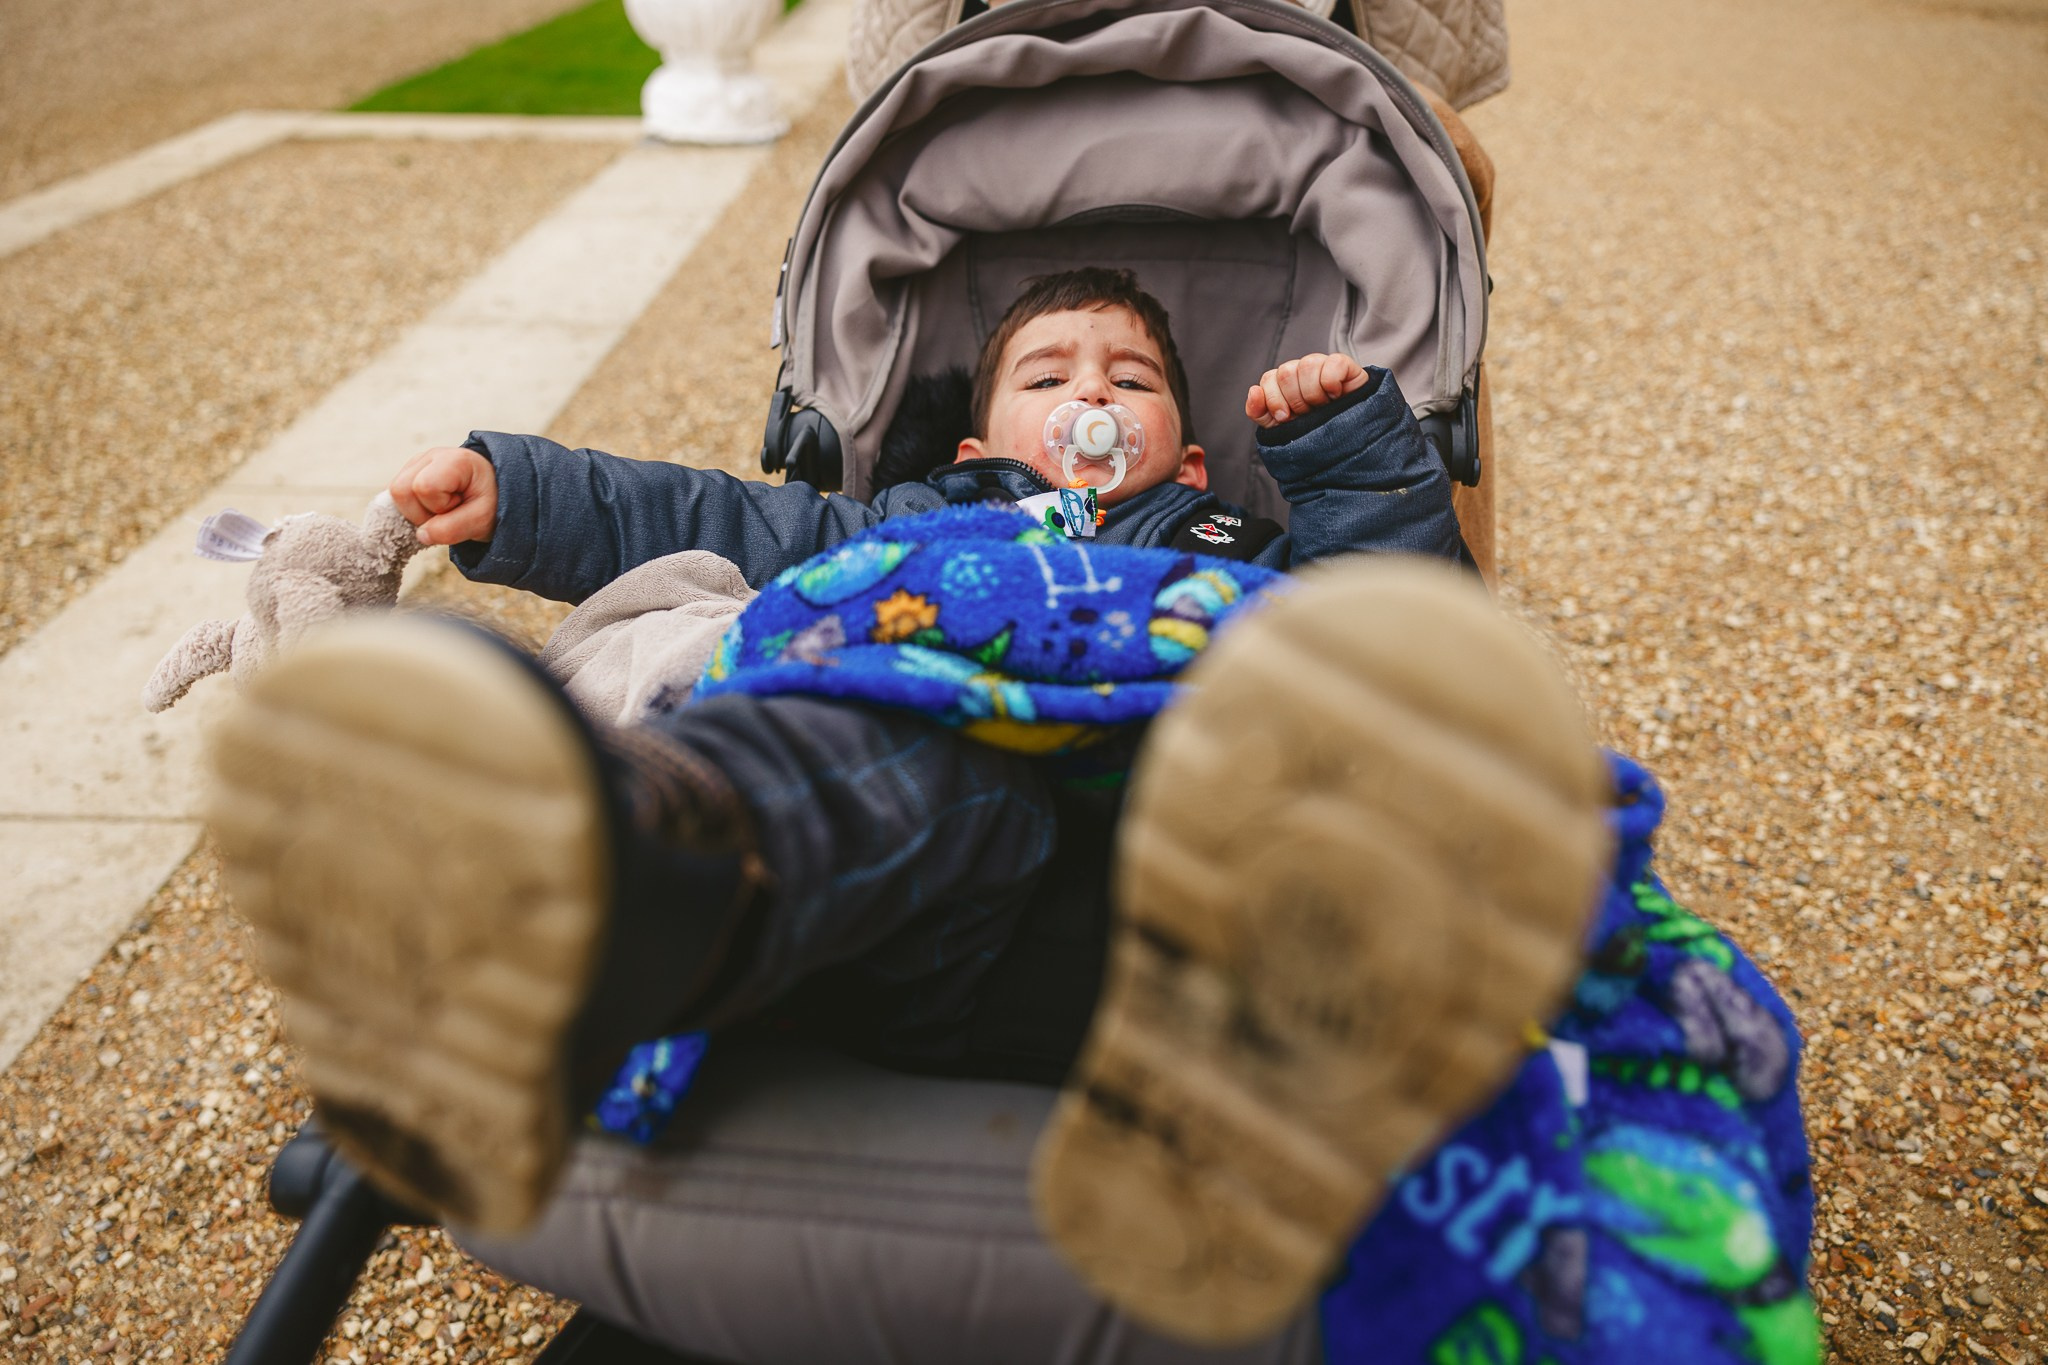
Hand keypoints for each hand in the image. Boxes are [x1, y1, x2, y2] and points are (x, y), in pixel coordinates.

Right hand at [389, 446, 498, 546]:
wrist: (495, 492)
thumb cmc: (492, 502)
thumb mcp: (482, 520)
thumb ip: (453, 529)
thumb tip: (421, 535)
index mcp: (454, 460)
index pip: (423, 487)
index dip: (438, 506)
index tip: (460, 505)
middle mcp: (431, 455)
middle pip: (400, 490)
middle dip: (422, 512)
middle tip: (451, 510)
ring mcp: (417, 462)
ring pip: (395, 494)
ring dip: (418, 511)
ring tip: (445, 508)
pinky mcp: (410, 472)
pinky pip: (398, 497)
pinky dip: (415, 508)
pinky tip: (435, 505)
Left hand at [1245, 353, 1371, 427]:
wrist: (1346, 441)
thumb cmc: (1312, 432)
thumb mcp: (1280, 428)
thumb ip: (1259, 412)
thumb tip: (1254, 391)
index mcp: (1284, 382)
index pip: (1268, 378)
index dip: (1274, 400)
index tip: (1286, 418)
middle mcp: (1301, 370)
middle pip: (1286, 372)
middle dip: (1295, 400)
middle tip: (1308, 413)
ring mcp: (1322, 365)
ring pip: (1307, 365)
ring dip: (1313, 393)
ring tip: (1323, 407)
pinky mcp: (1344, 365)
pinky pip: (1333, 362)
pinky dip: (1331, 382)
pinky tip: (1336, 396)